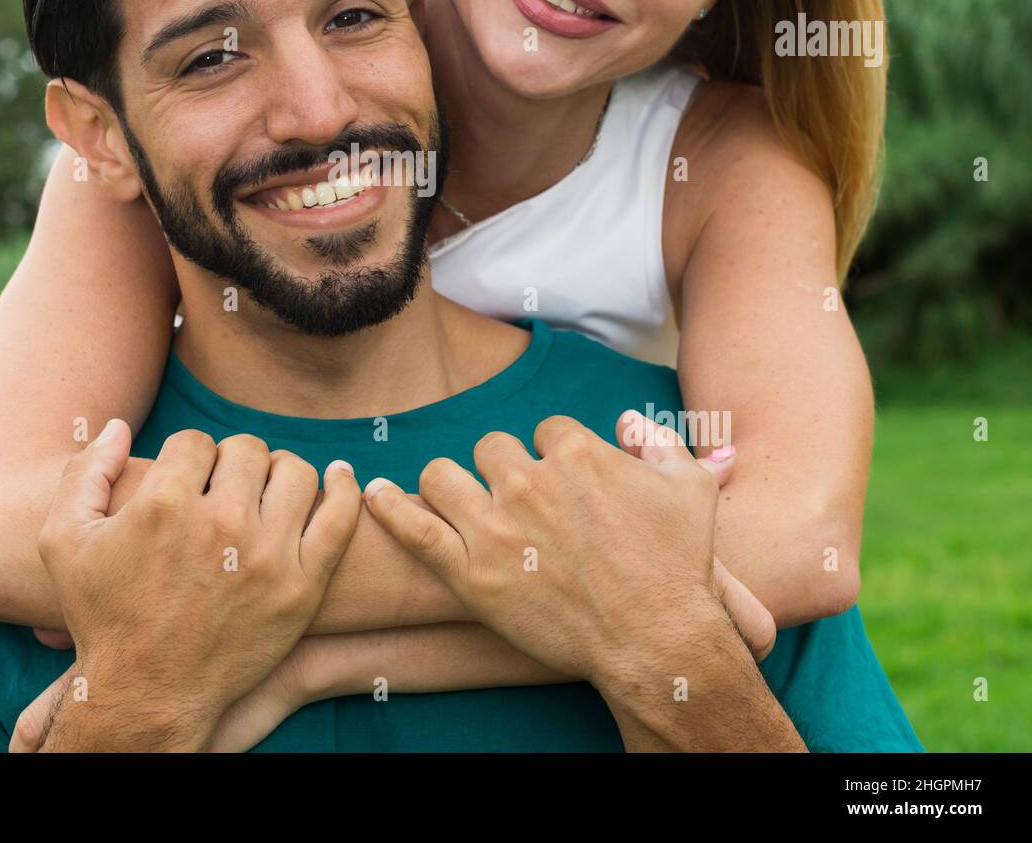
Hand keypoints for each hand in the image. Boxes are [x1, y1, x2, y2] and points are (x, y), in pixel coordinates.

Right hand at [34, 422, 361, 748]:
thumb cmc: (103, 616)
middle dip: (230, 463)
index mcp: (163, 505)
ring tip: (264, 493)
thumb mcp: (64, 541)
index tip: (184, 485)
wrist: (145, 695)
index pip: (194, 442)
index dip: (186, 459)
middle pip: (245, 450)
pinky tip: (339, 476)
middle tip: (221, 490)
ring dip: (278, 474)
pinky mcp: (302, 586)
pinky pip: (339, 517)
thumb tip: (119, 426)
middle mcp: (220, 524)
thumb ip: (84, 472)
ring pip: (293, 472)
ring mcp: (267, 556)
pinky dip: (345, 488)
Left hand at [365, 413, 769, 694]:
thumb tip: (626, 422)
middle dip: (503, 470)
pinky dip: (389, 509)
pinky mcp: (471, 574)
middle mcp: (528, 481)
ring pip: (444, 477)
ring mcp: (495, 528)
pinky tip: (374, 494)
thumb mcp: (690, 490)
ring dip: (452, 486)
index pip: (544, 431)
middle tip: (520, 506)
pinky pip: (414, 530)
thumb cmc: (678, 567)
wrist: (658, 642)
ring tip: (463, 505)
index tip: (562, 486)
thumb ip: (658, 441)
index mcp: (575, 452)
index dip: (553, 457)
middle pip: (491, 449)